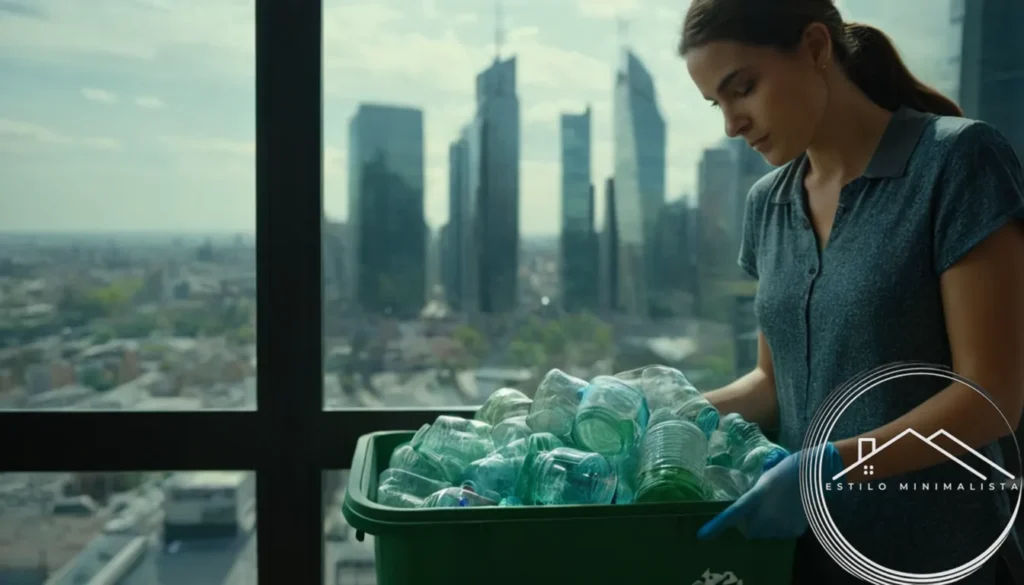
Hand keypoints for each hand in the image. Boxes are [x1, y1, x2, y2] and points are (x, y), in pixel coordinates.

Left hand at [696, 442, 844, 539]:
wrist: (817, 474)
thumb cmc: (787, 470)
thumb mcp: (764, 479)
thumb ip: (753, 495)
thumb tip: (744, 509)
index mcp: (757, 496)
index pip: (733, 513)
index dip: (717, 525)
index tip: (702, 536)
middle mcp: (768, 514)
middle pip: (749, 530)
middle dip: (748, 524)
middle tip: (757, 510)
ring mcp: (782, 524)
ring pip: (765, 533)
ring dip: (765, 525)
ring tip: (776, 507)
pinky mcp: (794, 531)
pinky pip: (780, 534)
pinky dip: (780, 527)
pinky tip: (788, 511)